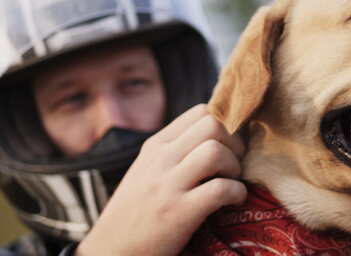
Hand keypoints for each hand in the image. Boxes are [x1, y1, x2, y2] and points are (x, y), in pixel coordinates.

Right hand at [76, 104, 246, 255]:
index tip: (229, 145)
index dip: (225, 125)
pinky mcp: (179, 212)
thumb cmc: (136, 209)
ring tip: (231, 181)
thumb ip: (176, 150)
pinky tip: (233, 201)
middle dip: (235, 143)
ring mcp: (168, 184)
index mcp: (156, 145)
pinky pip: (221, 189)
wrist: (111, 250)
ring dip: (235, 167)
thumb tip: (217, 135)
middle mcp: (161, 158)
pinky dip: (237, 193)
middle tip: (233, 164)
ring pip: (216, 151)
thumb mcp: (148, 169)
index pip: (201, 111)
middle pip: (213, 125)